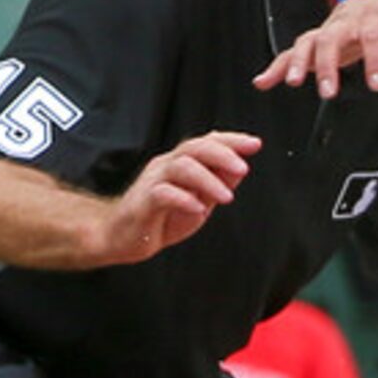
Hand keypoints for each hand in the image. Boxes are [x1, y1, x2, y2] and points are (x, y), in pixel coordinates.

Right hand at [89, 131, 257, 264]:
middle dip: (222, 154)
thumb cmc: (161, 217)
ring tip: (227, 197)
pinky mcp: (143, 203)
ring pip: (181, 167)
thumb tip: (241, 168)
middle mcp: (166, 166)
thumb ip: (216, 184)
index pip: (206, 143)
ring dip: (207, 179)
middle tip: (243, 168)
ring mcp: (153, 182)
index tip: (255, 143)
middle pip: (194, 148)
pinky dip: (183, 199)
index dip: (231, 140)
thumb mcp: (199, 200)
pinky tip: (199, 209)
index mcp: (181, 163)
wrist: (122, 237)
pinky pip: (163, 193)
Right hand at [255, 0, 377, 97]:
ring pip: (306, 44)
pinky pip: (290, 53)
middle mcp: (344, 23)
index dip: (375, 60)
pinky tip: (261, 83)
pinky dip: (276, 67)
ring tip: (290, 83)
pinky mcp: (313, 41)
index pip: (373, 39)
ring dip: (296, 63)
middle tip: (328, 92)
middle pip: (331, 40)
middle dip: (328, 65)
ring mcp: (326, 31)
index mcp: (372, 19)